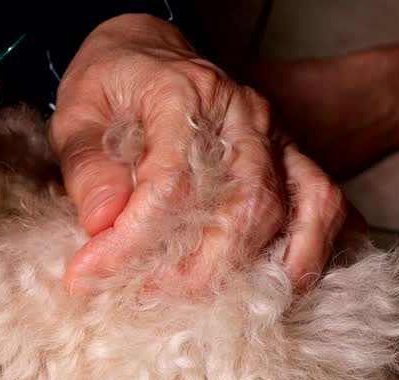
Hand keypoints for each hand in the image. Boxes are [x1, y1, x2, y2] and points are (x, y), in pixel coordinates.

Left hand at [50, 14, 362, 292]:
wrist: (150, 54)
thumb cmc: (113, 85)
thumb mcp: (76, 113)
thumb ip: (87, 166)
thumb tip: (102, 222)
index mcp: (182, 94)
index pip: (169, 183)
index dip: (131, 241)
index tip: (90, 275)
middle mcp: (241, 115)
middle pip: (238, 206)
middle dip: (190, 273)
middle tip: (140, 299)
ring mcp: (276, 135)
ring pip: (285, 213)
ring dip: (244, 273)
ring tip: (192, 306)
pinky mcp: (292, 157)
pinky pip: (322, 207)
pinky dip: (305, 254)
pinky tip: (273, 291)